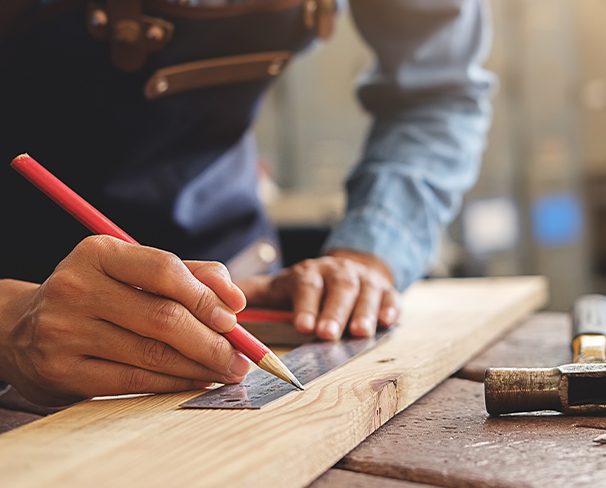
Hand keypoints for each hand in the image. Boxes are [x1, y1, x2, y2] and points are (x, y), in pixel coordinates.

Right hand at [0, 235, 250, 405]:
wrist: (18, 330)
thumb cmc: (96, 296)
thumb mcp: (131, 271)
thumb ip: (188, 275)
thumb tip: (235, 298)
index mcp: (98, 253)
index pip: (164, 270)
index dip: (206, 295)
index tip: (235, 317)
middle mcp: (76, 288)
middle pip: (163, 317)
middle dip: (212, 341)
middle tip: (242, 356)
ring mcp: (64, 332)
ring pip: (152, 354)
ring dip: (199, 366)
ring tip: (227, 371)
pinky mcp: (62, 372)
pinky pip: (133, 381)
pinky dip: (173, 383)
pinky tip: (195, 381)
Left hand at [236, 250, 399, 339]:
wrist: (350, 270)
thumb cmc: (308, 287)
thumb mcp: (280, 287)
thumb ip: (252, 294)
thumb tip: (214, 300)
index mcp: (310, 273)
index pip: (307, 285)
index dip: (306, 305)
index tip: (302, 326)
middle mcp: (338, 273)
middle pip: (338, 289)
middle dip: (333, 312)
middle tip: (327, 334)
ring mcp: (365, 282)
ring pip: (366, 293)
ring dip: (363, 313)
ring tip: (359, 333)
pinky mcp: (386, 292)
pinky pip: (391, 298)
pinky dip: (390, 309)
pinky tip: (388, 321)